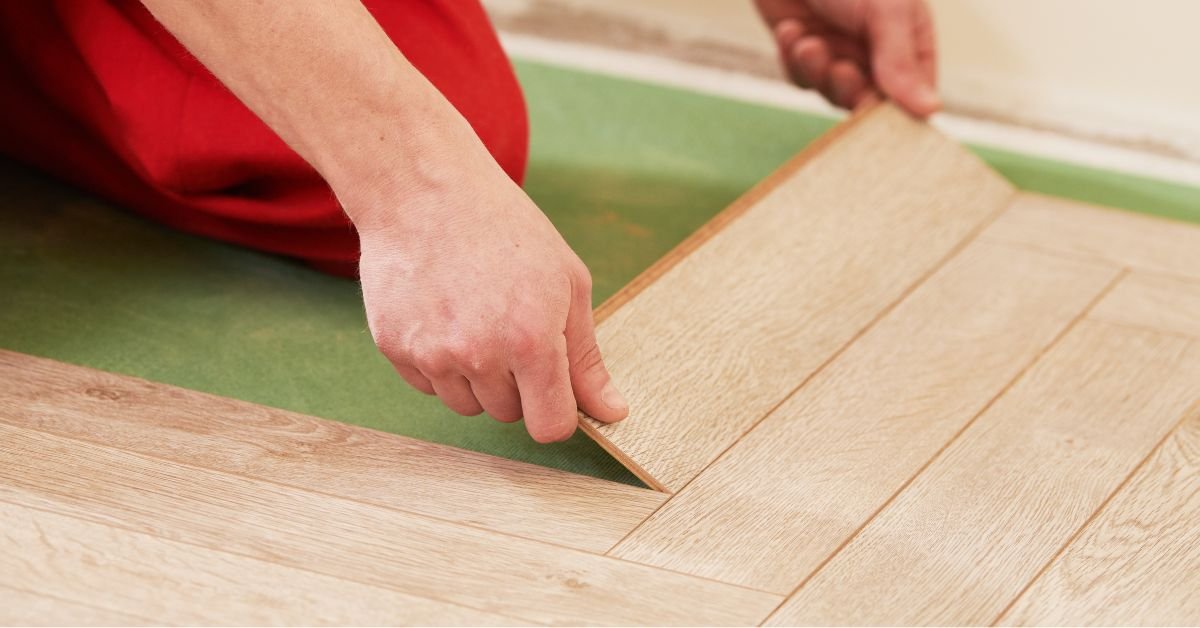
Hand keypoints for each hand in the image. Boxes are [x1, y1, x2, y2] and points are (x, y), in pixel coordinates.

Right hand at [354, 147, 628, 442]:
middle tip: (510, 325)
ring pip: (467, 404)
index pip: (549, 426)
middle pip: (509, 414)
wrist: (425, 191)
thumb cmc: (505, 229)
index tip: (555, 389)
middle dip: (518, 383)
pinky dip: (440, 363)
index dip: (557, 412)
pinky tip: (443, 314)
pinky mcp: (395, 349)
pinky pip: (429, 385)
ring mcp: (431, 355)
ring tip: (475, 317)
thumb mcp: (567, 283)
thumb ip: (586, 358)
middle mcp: (479, 355)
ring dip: (477, 377)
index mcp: (531, 340)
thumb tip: (612, 412)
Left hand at [756, 0, 938, 116]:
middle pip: (867, 101)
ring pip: (830, 91)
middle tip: (841, 69)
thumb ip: (901, 60)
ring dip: (817, 71)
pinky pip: (800, 77)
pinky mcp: (803, 50)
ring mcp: (839, 51)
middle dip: (850, 89)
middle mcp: (876, 50)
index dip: (896, 110)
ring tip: (808, 42)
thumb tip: (931, 111)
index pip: (913, 93)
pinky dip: (793, 60)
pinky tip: (791, 31)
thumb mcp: (885, 10)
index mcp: (909, 38)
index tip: (877, 112)